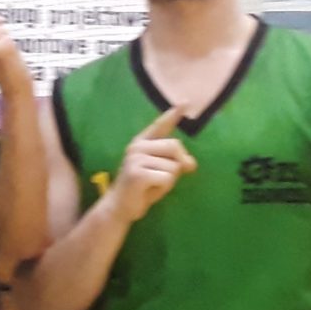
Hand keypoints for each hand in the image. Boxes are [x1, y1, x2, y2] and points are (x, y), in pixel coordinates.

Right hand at [106, 105, 194, 224]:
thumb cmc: (142, 188)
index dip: (173, 114)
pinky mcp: (137, 174)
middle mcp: (137, 147)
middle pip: (175, 146)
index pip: (160, 125)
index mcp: (141, 143)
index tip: (186, 102)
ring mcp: (135, 160)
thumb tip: (190, 164)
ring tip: (152, 185)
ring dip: (168, 180)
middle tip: (166, 178)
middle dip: (179, 163)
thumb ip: (174, 162)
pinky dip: (163, 188)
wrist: (120, 208)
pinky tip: (149, 190)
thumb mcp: (161, 171)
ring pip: (173, 166)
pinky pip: (167, 178)